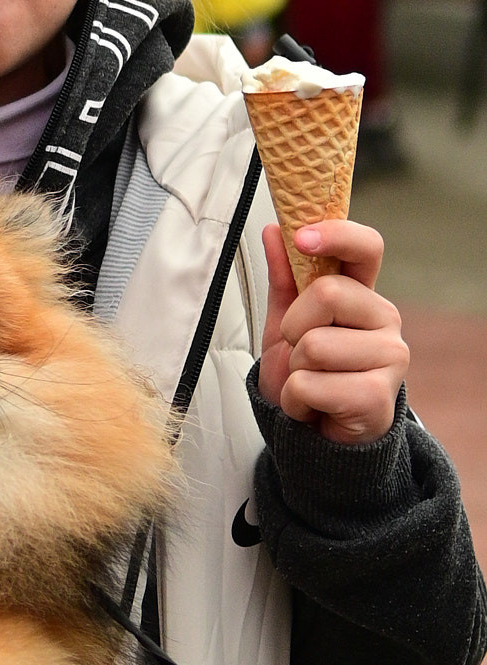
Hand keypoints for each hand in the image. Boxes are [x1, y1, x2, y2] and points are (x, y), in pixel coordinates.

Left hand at [258, 217, 406, 443]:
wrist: (316, 433)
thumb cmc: (306, 372)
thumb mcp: (287, 321)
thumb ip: (284, 277)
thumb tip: (274, 230)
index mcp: (363, 293)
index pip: (366, 247)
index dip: (336, 235)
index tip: (302, 237)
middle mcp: (385, 319)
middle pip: (327, 293)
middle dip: (294, 327)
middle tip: (301, 351)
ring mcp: (390, 358)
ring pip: (314, 345)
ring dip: (294, 370)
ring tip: (309, 383)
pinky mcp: (380, 397)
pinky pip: (310, 386)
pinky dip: (296, 399)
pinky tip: (313, 407)